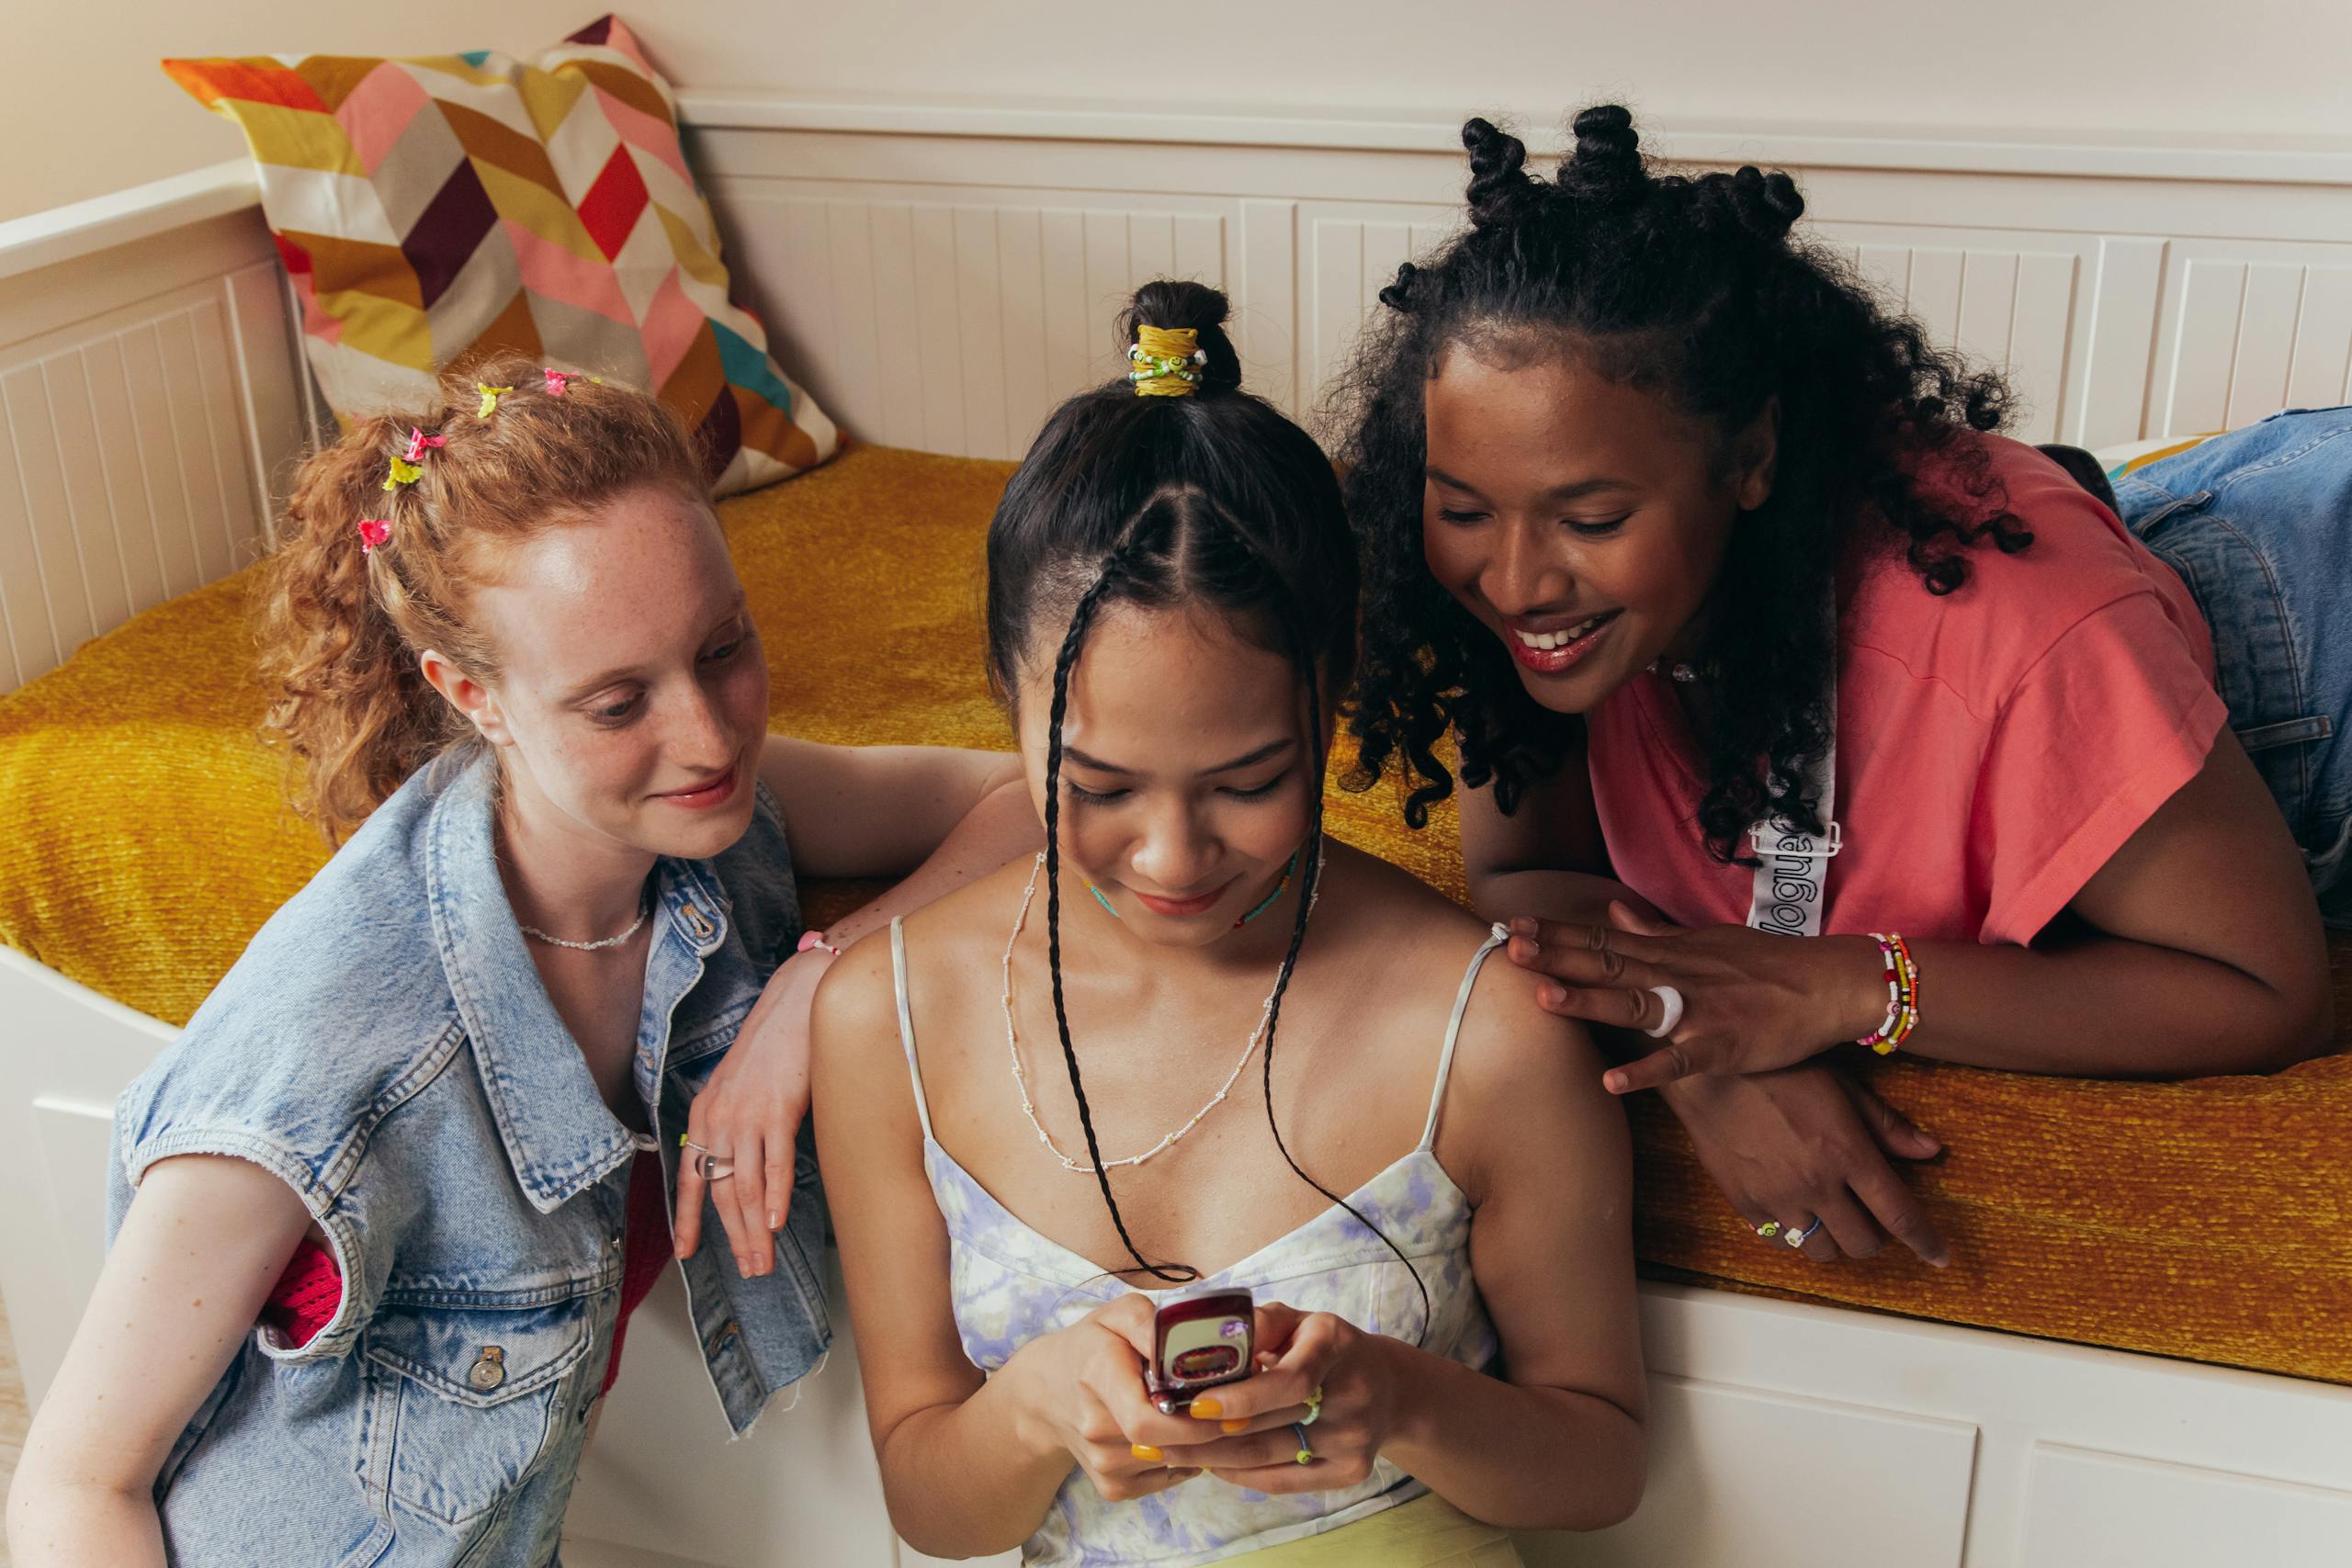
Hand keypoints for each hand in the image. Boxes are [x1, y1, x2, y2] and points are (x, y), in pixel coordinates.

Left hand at [674, 947, 827, 1275]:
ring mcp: (748, 1115)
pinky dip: (776, 1198)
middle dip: (734, 1236)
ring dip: (755, 1230)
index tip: (688, 1253)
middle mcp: (720, 1118)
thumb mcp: (742, 1086)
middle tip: (749, 1269)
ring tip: (764, 1261)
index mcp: (706, 1114)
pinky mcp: (779, 1109)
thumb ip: (738, 1123)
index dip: (689, 1218)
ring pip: (747, 1187)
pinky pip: (775, 1164)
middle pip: (723, 1191)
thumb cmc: (775, 1043)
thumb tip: (748, 1162)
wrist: (797, 1001)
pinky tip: (778, 1224)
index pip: (690, 1177)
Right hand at [1002, 1296, 1212, 1501]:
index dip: (1191, 1420)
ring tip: (1201, 1414)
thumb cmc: (1090, 1347)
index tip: (1223, 1404)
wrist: (1045, 1393)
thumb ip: (1150, 1325)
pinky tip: (1178, 1434)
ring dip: (1197, 1444)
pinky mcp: (1111, 1487)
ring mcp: (1101, 1463)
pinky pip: (1165, 1479)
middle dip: (1206, 1430)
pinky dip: (1182, 1460)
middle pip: (1166, 1443)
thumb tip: (1187, 1348)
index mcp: (1097, 1377)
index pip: (1145, 1420)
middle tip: (1231, 1409)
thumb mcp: (1117, 1315)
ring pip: (1171, 1461)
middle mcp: (1095, 1428)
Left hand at [1165, 1304, 1392, 1493]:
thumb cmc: (1324, 1348)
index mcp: (1335, 1343)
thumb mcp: (1297, 1320)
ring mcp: (1354, 1439)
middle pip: (1271, 1424)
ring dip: (1214, 1457)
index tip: (1196, 1405)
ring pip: (1269, 1456)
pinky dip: (1241, 1474)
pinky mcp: (1350, 1471)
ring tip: (1172, 1450)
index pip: (1290, 1380)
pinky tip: (1212, 1465)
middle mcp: (1352, 1394)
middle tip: (1160, 1433)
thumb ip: (1256, 1324)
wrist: (1388, 1388)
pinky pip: (1283, 1480)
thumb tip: (1209, 1341)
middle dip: (1207, 1432)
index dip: (1241, 1397)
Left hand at [1506, 905, 1888, 1092]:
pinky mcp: (1722, 1046)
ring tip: (1543, 1001)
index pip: (1604, 940)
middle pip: (1608, 964)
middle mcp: (1677, 975)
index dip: (1559, 935)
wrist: (1827, 984)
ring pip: (1636, 1004)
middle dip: (1558, 958)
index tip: (1516, 927)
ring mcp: (1698, 1010)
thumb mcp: (1705, 942)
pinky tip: (1612, 1082)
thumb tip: (1613, 915)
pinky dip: (1646, 1072)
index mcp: (1670, 953)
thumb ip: (1655, 934)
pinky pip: (1679, 1061)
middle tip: (1510, 948)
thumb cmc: (1767, 966)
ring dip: (1590, 1002)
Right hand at [1666, 1063, 1949, 1266]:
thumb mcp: (1841, 1087)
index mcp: (1847, 1152)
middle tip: (1871, 1219)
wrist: (1708, 1072)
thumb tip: (1931, 1150)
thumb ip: (1886, 1125)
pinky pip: (1781, 1241)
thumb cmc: (1778, 1069)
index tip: (1939, 1256)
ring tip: (1832, 1216)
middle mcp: (1816, 1184)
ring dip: (1836, 1240)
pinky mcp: (1746, 1203)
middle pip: (1863, 1243)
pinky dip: (1796, 1235)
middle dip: (1876, 1238)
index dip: (1926, 1242)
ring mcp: (1778, 1197)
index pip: (1899, 1214)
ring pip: (1822, 1250)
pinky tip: (1796, 1212)